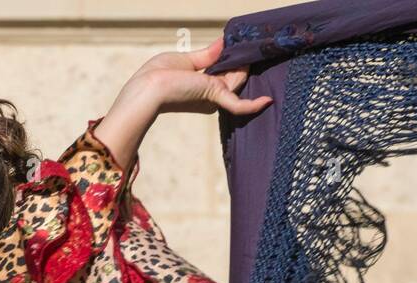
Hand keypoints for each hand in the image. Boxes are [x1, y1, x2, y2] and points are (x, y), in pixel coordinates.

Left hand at [131, 36, 272, 116]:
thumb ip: (207, 55)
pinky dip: (252, 105)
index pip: (224, 73)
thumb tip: (222, 43)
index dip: (234, 60)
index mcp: (202, 87)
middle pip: (235, 75)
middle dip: (241, 60)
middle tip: (251, 44)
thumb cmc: (159, 75)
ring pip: (238, 79)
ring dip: (244, 65)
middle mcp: (210, 96)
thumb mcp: (186, 60)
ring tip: (252, 49)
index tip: (243, 46)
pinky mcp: (214, 97)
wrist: (148, 89)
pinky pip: (238, 105)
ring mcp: (213, 97)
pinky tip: (267, 101)